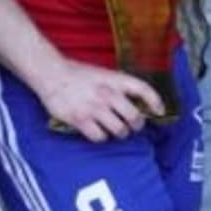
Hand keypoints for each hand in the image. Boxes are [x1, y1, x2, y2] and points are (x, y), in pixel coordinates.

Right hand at [40, 59, 162, 140]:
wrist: (51, 74)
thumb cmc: (77, 74)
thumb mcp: (102, 73)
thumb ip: (118, 86)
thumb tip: (135, 102)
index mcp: (114, 80)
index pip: (143, 89)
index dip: (156, 101)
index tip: (159, 111)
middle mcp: (107, 94)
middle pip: (134, 117)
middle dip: (136, 125)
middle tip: (132, 126)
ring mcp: (94, 108)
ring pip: (119, 131)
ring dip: (119, 134)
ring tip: (114, 130)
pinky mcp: (80, 120)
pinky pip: (100, 137)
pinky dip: (101, 137)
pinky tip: (97, 132)